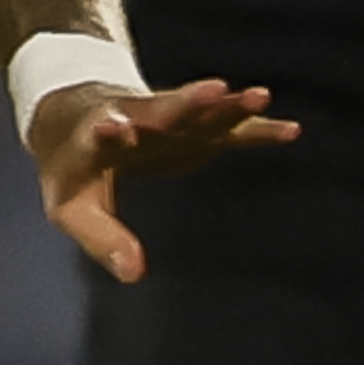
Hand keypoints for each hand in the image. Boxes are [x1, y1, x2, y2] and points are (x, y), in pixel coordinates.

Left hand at [28, 76, 292, 282]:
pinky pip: (229, 129)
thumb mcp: (73, 211)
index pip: (102, 130)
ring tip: (261, 96)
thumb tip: (135, 275)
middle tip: (213, 89)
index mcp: (95, 136)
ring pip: (201, 109)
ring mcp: (170, 120)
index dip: (109, 130)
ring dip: (228, 105)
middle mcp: (137, 118)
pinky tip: (291, 130)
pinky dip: (256, 130)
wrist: (76, 124)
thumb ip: (101, 239)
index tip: (117, 128)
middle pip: (162, 108)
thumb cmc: (72, 173)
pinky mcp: (194, 129)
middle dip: (186, 102)